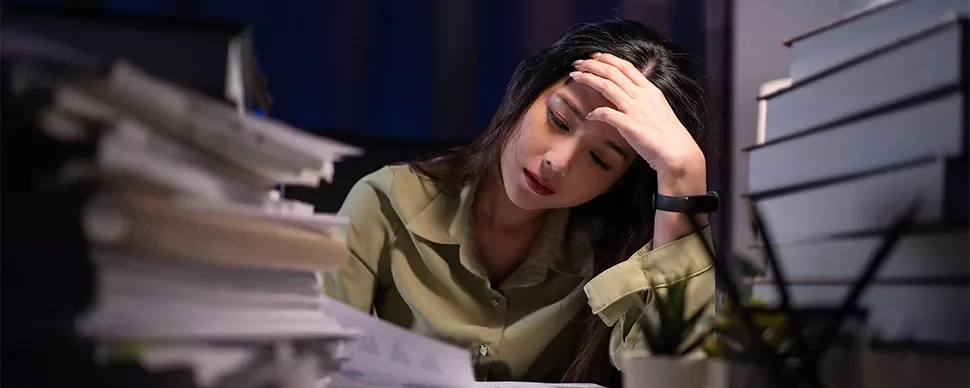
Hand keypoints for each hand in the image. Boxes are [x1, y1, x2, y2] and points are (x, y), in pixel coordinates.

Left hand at [569, 53, 704, 183]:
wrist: (677, 152)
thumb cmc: (668, 133)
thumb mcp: (658, 108)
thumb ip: (642, 99)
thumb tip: (626, 95)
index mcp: (649, 90)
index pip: (626, 67)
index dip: (608, 58)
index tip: (594, 56)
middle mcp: (642, 96)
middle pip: (613, 72)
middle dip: (593, 65)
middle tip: (578, 63)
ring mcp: (635, 109)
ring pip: (608, 86)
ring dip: (589, 79)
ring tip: (575, 75)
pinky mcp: (629, 125)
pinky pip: (607, 114)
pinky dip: (595, 113)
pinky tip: (589, 115)